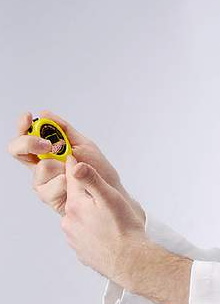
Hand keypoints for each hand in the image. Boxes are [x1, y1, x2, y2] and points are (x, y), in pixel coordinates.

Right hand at [7, 111, 144, 221]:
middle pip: (18, 150)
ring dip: (60, 167)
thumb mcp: (83, 145)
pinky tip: (74, 184)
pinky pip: (48, 188)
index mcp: (47, 149)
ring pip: (40, 168)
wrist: (109, 191)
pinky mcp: (49, 197)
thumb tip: (44, 113)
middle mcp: (41, 164)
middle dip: (30, 143)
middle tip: (48, 145)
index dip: (22, 126)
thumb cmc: (97, 168)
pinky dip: (64, 183)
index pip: (26, 135)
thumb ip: (64, 130)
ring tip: (75, 170)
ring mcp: (43, 181)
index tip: (28, 117)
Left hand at [61, 155, 145, 282]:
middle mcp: (69, 221)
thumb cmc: (124, 229)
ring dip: (90, 213)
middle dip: (87, 193)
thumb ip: (92, 180)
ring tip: (109, 217)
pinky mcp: (80, 249)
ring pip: (79, 216)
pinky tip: (106, 231)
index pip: (72, 178)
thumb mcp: (111, 198)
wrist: (129, 261)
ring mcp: (73, 237)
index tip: (75, 156)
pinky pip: (83, 233)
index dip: (76, 166)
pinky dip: (92, 229)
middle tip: (105, 195)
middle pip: (75, 198)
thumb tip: (75, 165)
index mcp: (75, 205)